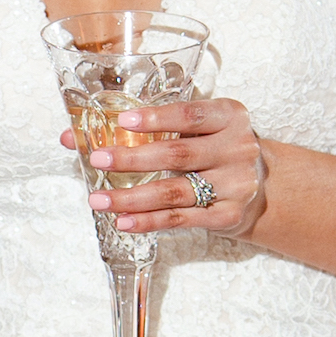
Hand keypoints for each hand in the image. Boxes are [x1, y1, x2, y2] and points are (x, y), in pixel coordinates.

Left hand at [64, 92, 269, 238]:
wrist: (263, 189)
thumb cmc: (215, 151)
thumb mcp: (197, 130)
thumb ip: (147, 127)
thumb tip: (72, 135)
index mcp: (228, 116)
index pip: (190, 115)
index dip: (156, 118)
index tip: (123, 121)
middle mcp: (237, 148)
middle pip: (177, 155)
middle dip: (133, 159)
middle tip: (98, 160)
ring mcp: (236, 184)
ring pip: (175, 191)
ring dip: (132, 197)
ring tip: (98, 199)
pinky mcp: (228, 215)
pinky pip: (181, 219)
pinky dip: (149, 221)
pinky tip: (123, 221)